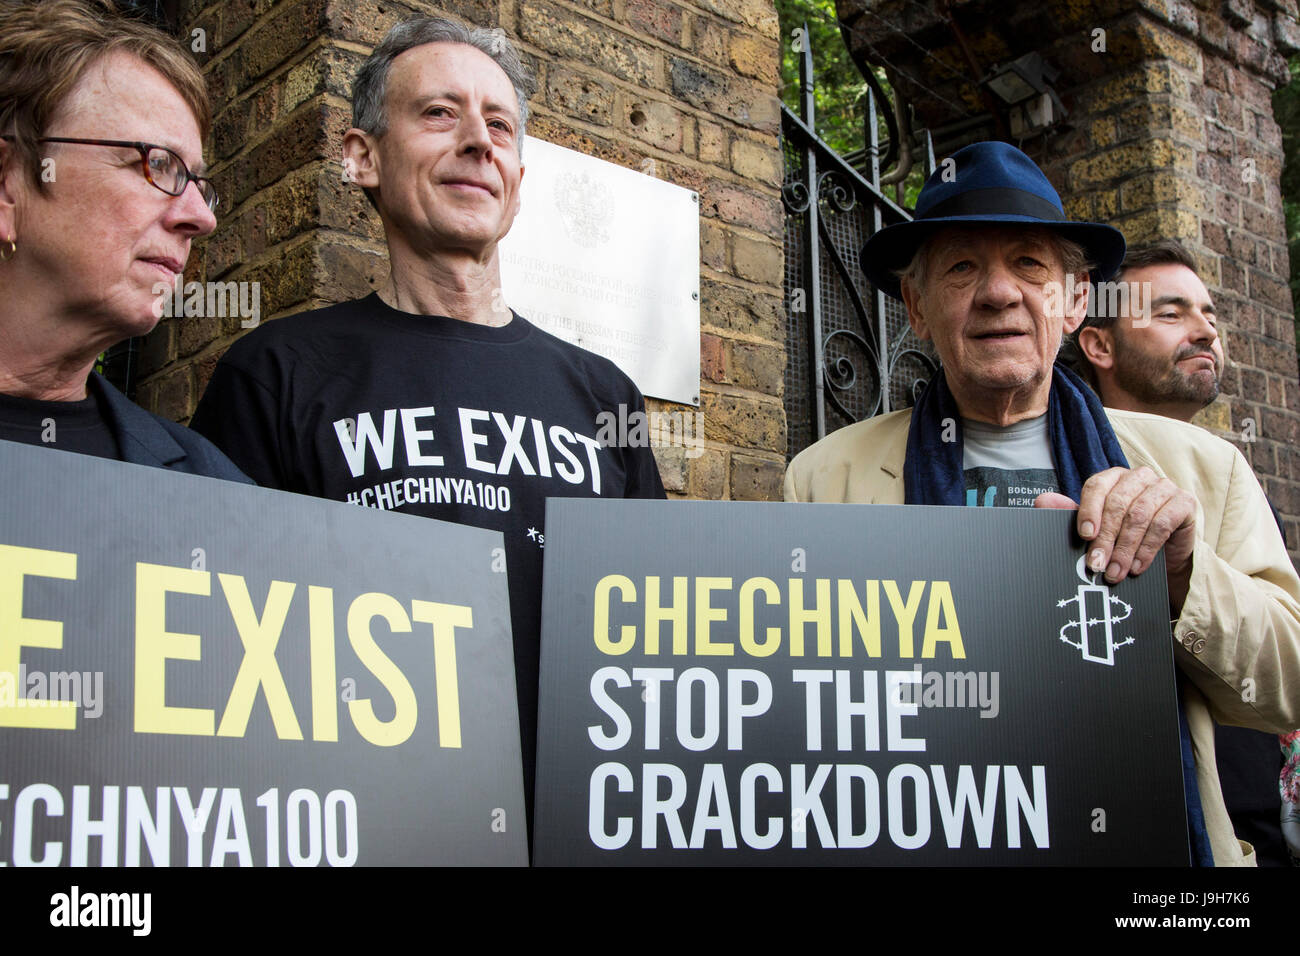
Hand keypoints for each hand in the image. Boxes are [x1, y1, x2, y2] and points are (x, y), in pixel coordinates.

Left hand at [1036, 466, 1196, 611]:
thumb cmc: (1126, 537)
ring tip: (1115, 572)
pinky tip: (1136, 567)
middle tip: (1096, 565)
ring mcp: (1164, 487)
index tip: (1084, 535)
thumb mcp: (1098, 529)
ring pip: (1140, 515)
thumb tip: (1043, 501)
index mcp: (1114, 478)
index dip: (1089, 510)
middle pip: (1118, 503)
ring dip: (1125, 548)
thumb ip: (1071, 514)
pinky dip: (1147, 548)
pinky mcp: (1185, 502)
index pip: (1097, 486)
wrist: (1166, 555)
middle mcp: (1139, 477)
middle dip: (1105, 538)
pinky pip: (1163, 523)